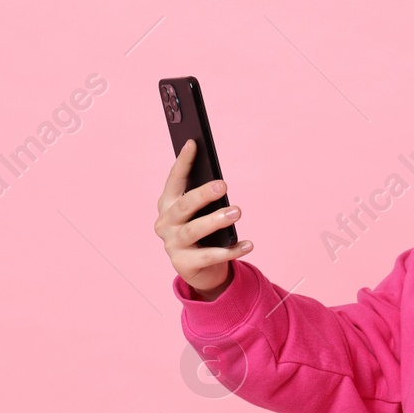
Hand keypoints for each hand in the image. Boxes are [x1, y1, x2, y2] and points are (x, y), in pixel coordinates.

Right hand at [155, 138, 252, 299]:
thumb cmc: (203, 232)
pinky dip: (231, 250)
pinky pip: (210, 256)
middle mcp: (165, 223)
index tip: (193, 143)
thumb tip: (220, 182)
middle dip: (202, 194)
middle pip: (184, 206)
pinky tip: (248, 243)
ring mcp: (172, 245)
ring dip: (216, 220)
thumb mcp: (200, 212)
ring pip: (194, 230)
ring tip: (237, 212)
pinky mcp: (184, 264)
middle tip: (223, 185)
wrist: (199, 269)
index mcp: (167, 204)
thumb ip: (204, 198)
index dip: (183, 162)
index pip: (174, 180)